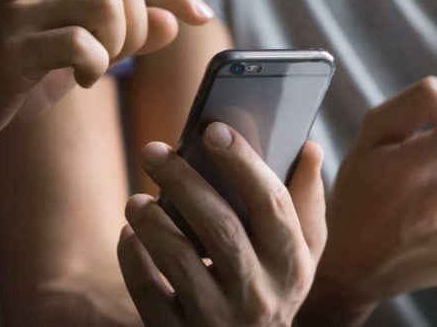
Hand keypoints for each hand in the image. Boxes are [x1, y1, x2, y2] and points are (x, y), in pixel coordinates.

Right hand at [0, 0, 213, 160]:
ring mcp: (19, 8)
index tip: (202, 16)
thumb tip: (172, 20)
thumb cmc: (8, 83)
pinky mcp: (11, 47)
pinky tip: (78, 82)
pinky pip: (82, 42)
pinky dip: (95, 67)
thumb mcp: (73, 54)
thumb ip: (123, 35)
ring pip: (109, 2)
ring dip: (119, 44)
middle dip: (139, 27)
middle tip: (115, 59)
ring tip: (93, 69)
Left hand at [118, 123, 325, 325]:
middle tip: (153, 151)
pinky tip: (129, 235)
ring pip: (178, 258)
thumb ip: (305, 203)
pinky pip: (147, 291)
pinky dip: (133, 259)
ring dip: (151, 221)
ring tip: (136, 199)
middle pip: (219, 225)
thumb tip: (307, 147)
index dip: (243, 162)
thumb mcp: (301, 255)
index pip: (271, 203)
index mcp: (291, 265)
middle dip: (183, 181)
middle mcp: (258, 294)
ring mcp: (218, 318)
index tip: (213, 129)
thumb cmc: (274, 290)